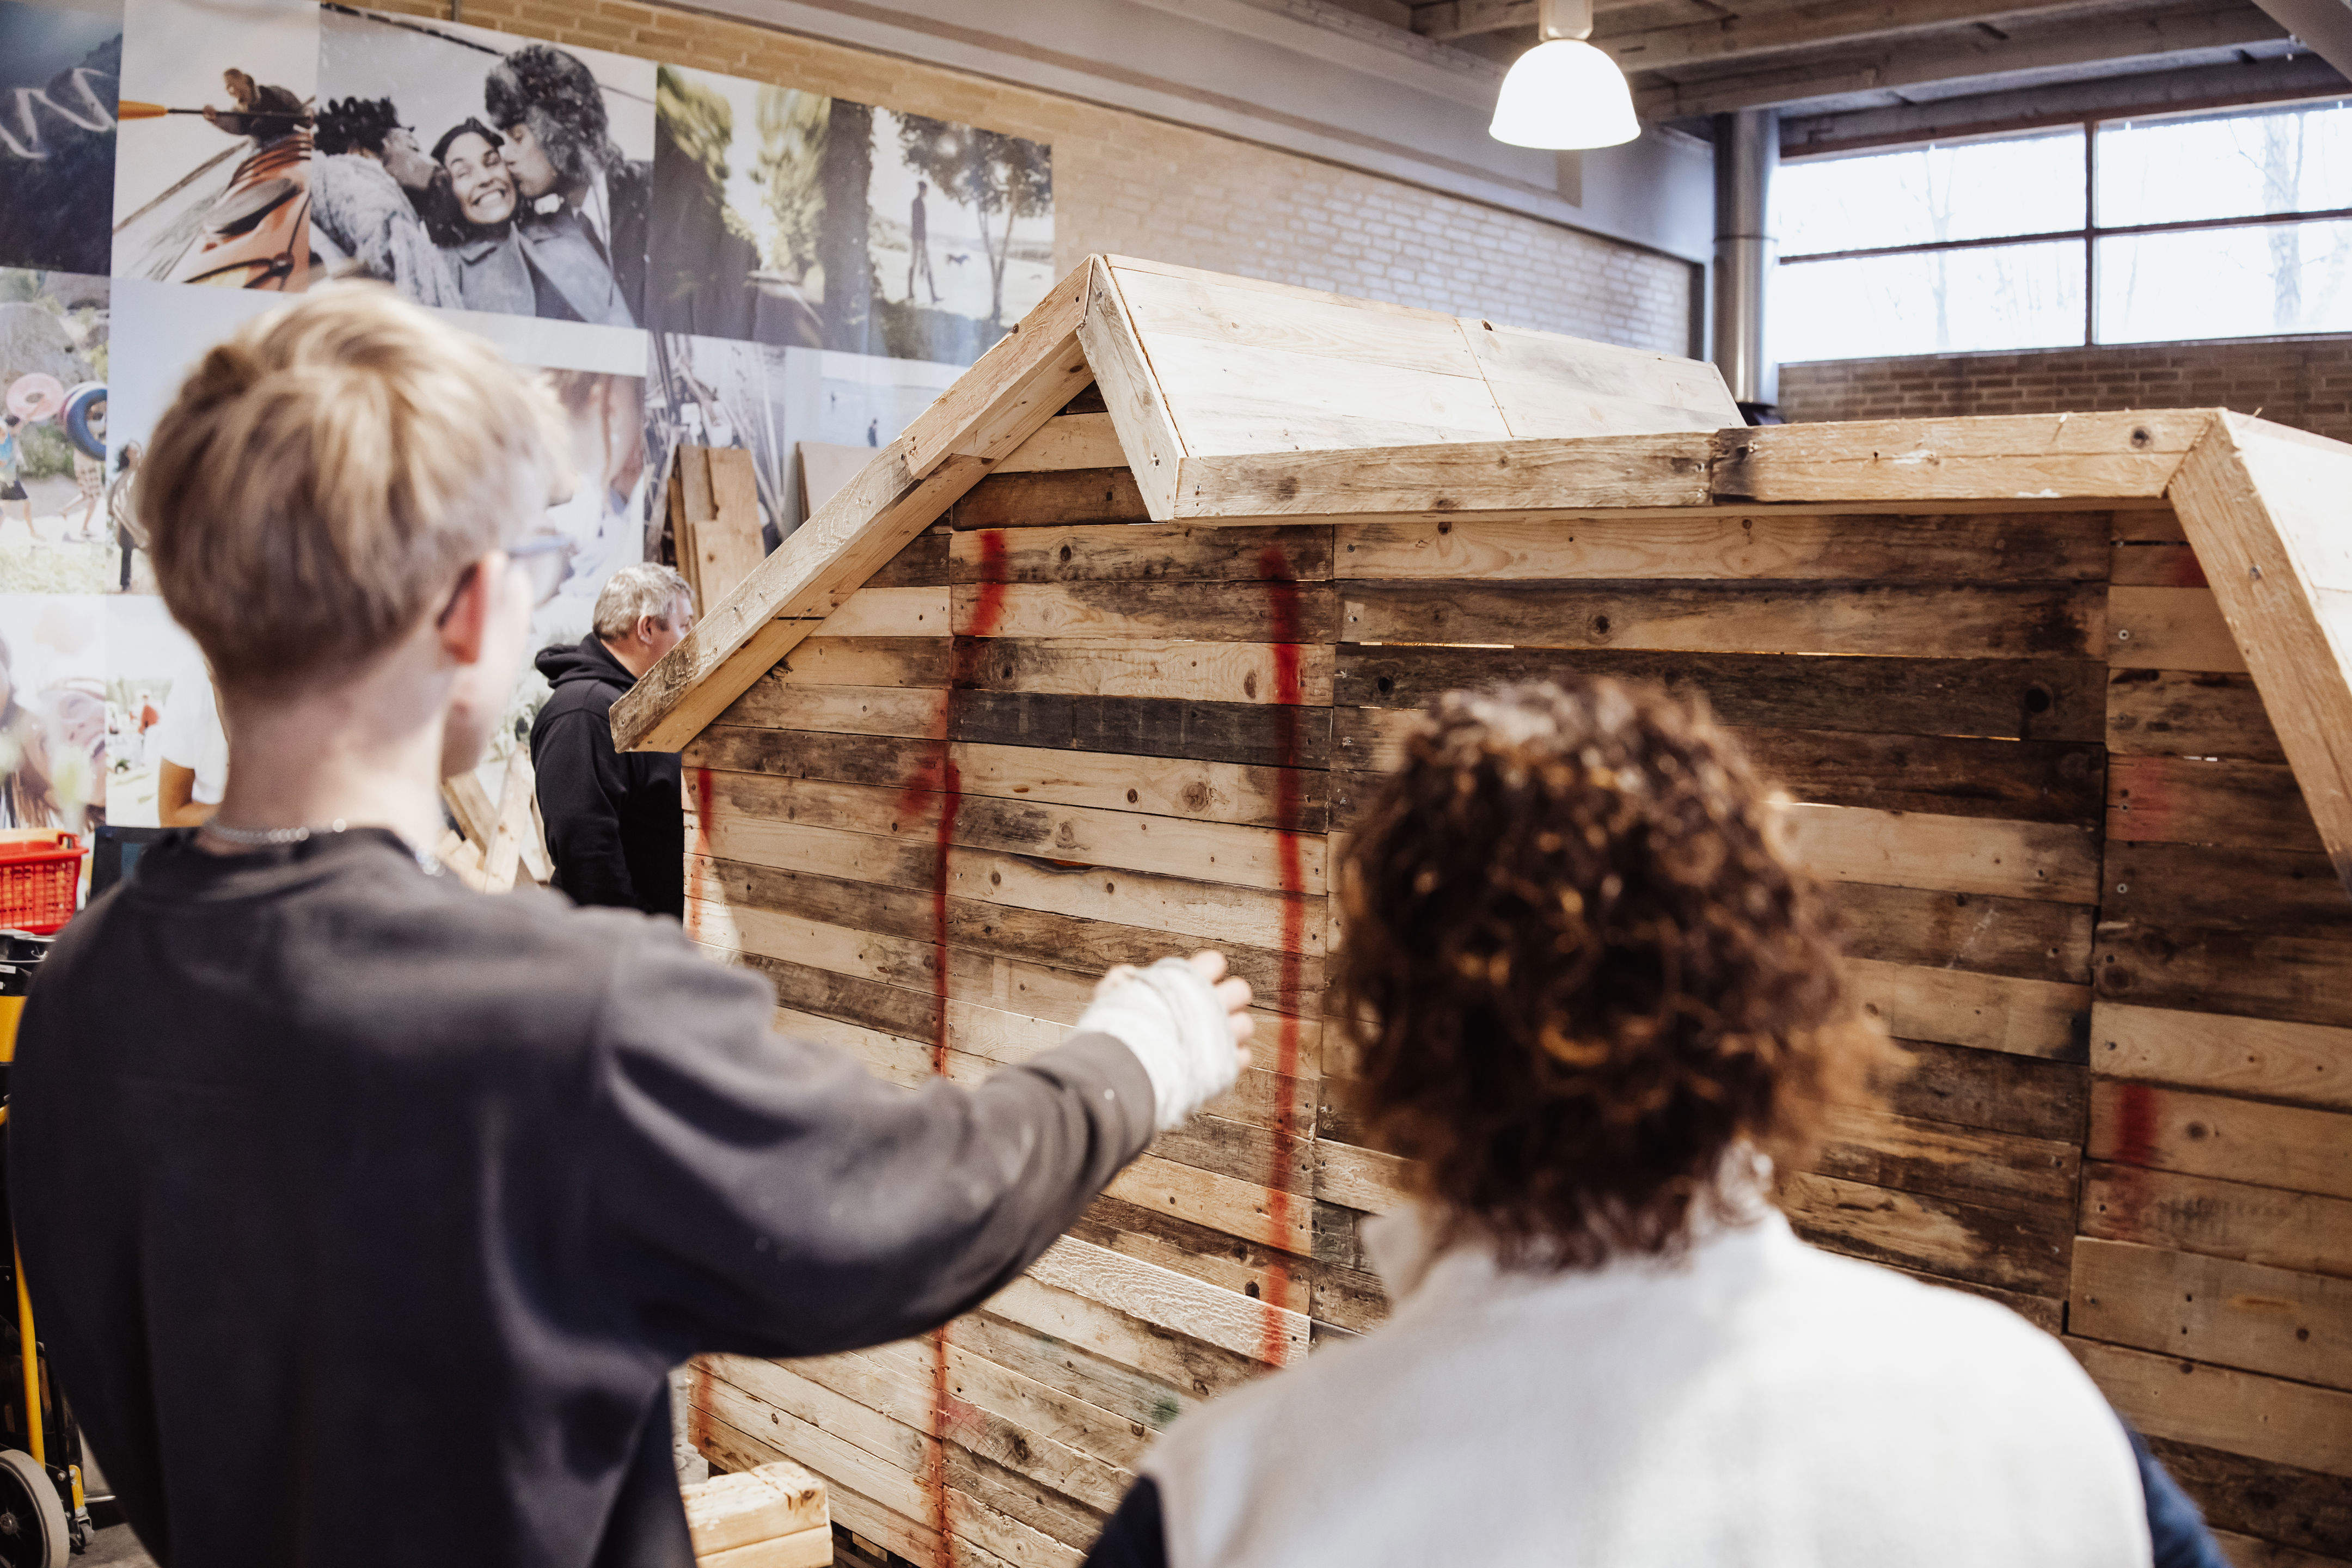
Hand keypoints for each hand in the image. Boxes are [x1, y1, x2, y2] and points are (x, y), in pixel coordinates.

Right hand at [1093, 952, 1252, 1073]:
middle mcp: (1211, 1006)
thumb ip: (1121, 983)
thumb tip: (1126, 975)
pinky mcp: (1225, 1066)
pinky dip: (1230, 1059)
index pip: (1214, 961)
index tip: (1191, 984)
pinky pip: (1244, 1056)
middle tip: (1206, 1011)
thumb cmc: (1115, 1033)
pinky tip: (1210, 1061)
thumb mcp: (1110, 998)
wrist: (1122, 1076)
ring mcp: (1221, 1036)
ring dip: (1230, 1030)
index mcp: (1188, 982)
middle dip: (1227, 998)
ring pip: (1246, 1024)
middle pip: (1241, 990)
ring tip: (1207, 1040)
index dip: (1204, 971)